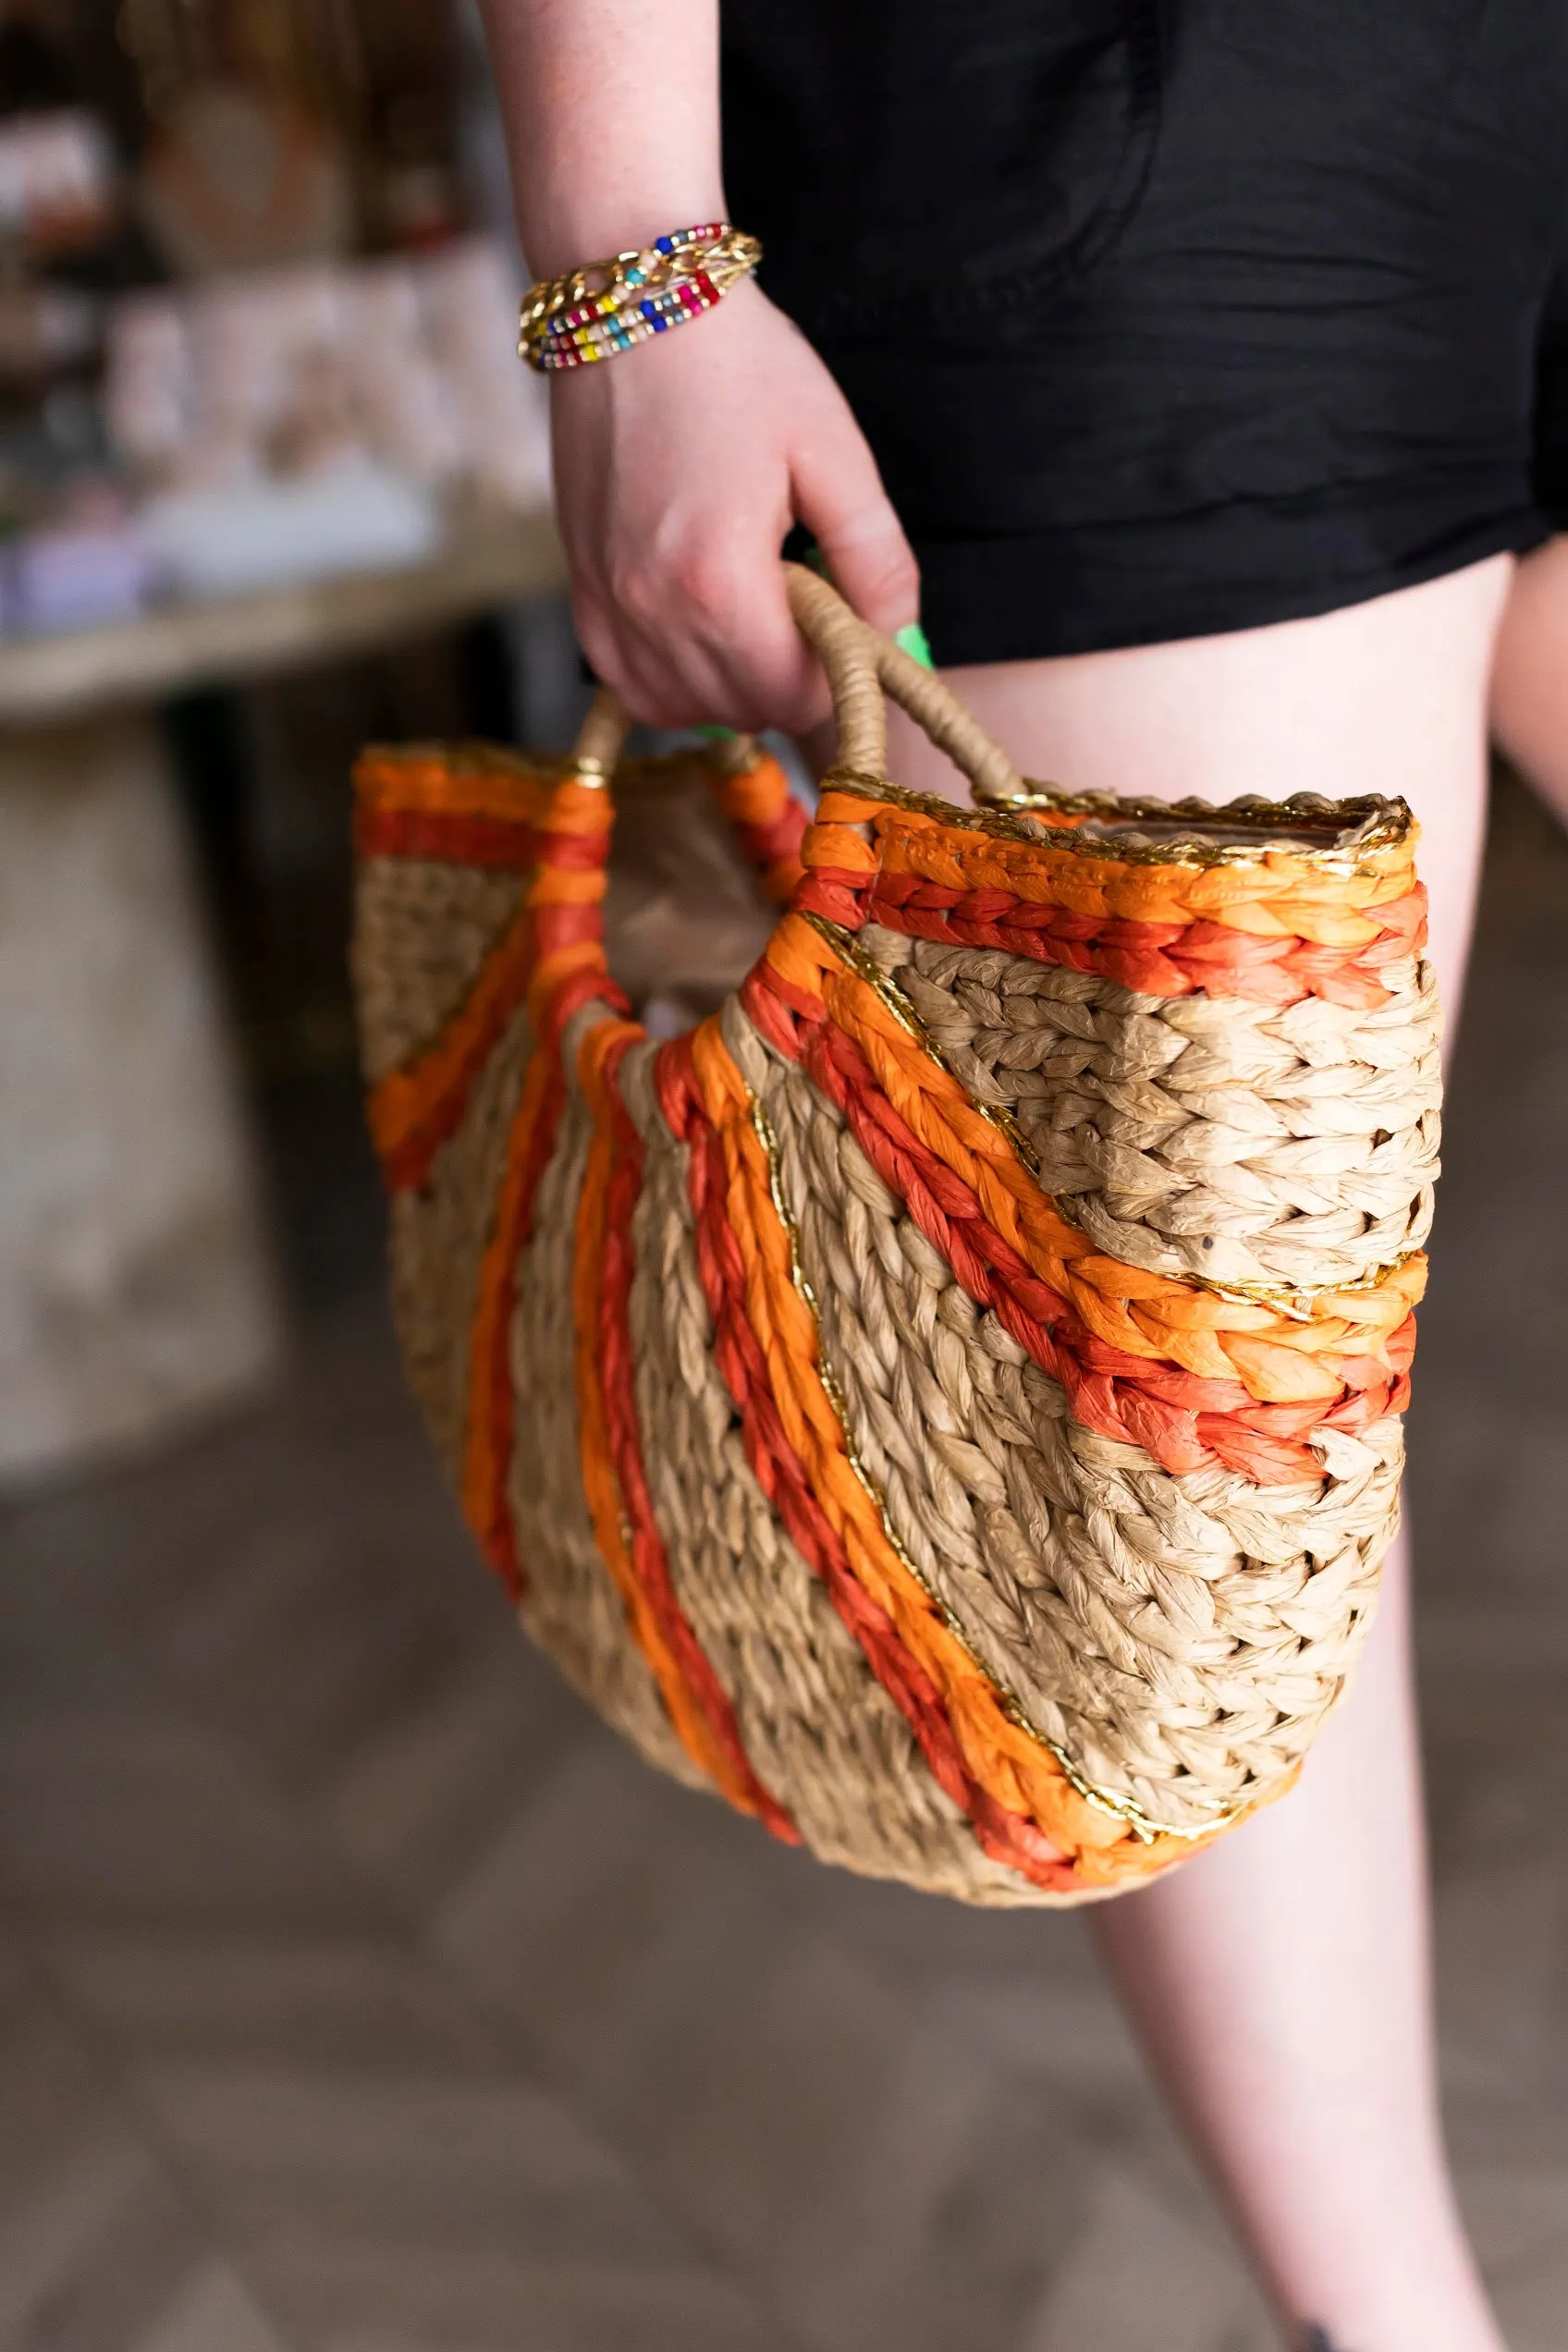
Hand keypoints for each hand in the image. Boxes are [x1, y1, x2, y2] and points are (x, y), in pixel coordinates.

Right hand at [548, 279, 918, 731]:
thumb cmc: (738, 364)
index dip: (836, 673)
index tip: (847, 617)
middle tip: (805, 596)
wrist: (629, 299)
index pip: (793, 696)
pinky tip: (703, 622)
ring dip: (733, 681)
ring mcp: (607, 603)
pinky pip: (630, 683)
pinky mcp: (581, 589)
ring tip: (756, 603)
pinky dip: (675, 676)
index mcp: (719, 582)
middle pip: (744, 710)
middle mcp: (651, 609)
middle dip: (789, 676)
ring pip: (685, 707)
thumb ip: (876, 560)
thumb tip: (902, 641)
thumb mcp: (834, 453)